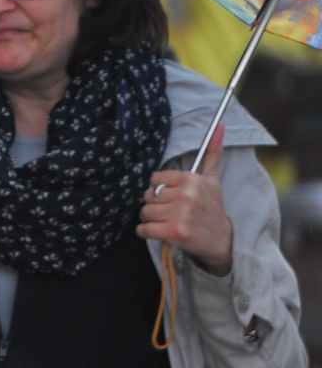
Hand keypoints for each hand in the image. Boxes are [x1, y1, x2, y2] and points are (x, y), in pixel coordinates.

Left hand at [138, 123, 232, 274]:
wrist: (223, 242)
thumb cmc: (212, 208)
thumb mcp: (213, 180)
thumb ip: (212, 153)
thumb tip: (220, 126)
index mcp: (192, 179)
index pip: (154, 179)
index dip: (159, 190)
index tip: (171, 197)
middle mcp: (187, 194)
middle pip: (148, 196)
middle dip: (155, 205)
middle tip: (170, 212)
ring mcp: (181, 214)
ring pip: (144, 212)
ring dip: (150, 219)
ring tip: (167, 222)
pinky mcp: (175, 232)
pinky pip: (143, 229)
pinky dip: (145, 232)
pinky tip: (158, 232)